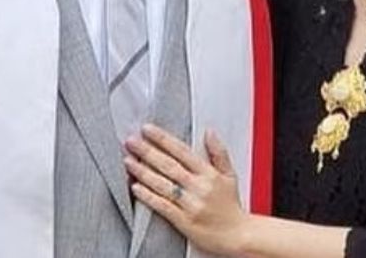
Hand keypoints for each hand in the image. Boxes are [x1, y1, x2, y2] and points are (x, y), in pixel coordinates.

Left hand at [125, 125, 248, 255]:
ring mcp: (190, 204)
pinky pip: (162, 206)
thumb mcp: (230, 175)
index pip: (182, 151)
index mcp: (209, 174)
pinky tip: (136, 188)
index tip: (147, 130)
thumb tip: (209, 132)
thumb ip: (219, 152)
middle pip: (169, 166)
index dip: (163, 139)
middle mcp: (198, 187)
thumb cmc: (231, 206)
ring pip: (162, 184)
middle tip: (131, 141)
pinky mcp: (183, 221)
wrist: (237, 235)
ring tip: (128, 161)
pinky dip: (148, 196)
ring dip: (143, 172)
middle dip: (147, 151)